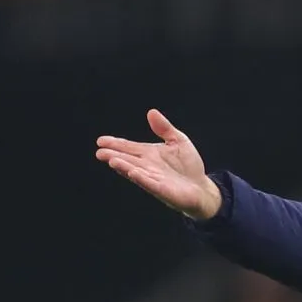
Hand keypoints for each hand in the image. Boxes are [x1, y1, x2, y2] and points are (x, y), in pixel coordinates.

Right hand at [96, 109, 221, 219]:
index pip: (129, 147)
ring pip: (135, 172)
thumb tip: (151, 112)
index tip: (101, 141)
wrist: (202, 188)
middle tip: (99, 152)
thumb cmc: (189, 166)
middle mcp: (147, 166)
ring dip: (123, 166)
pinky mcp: (163, 190)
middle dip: (114, 156)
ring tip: (112, 160)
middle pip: (128, 160)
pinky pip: (150, 184)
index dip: (115, 144)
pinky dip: (141, 178)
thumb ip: (164, 128)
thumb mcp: (178, 141)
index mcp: (149, 154)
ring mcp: (153, 179)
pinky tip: (133, 172)